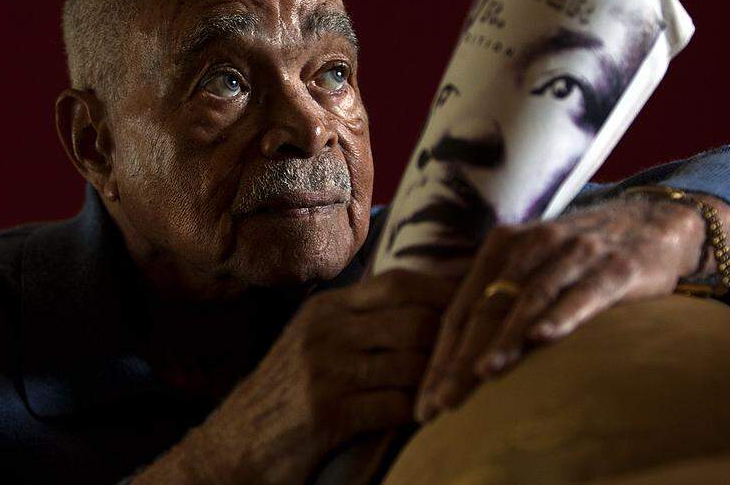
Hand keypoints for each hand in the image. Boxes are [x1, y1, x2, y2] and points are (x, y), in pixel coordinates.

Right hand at [135, 269, 455, 484]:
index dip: (449, 291)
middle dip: (459, 336)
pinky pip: (394, 404)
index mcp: (328, 308)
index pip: (402, 283)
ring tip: (473, 385)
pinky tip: (434, 417)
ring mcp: (324, 369)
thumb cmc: (289, 397)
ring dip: (445, 378)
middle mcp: (325, 329)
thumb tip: (430, 307)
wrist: (236, 445)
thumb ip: (363, 323)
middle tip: (492, 350)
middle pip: (415, 318)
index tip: (486, 302)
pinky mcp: (326, 412)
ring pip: (412, 360)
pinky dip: (421, 411)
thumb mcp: (317, 345)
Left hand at [414, 194, 729, 422]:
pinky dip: (561, 315)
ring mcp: (573, 254)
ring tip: (482, 373)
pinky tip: (543, 337)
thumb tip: (452, 361)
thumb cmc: (580, 258)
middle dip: (460, 359)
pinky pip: (583, 294)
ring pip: (528, 300)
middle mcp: (531, 246)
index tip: (424, 403)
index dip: (440, 356)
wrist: (653, 223)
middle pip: (486, 308)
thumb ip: (496, 301)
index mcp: (501, 248)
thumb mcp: (531, 268)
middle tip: (442, 402)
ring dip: (504, 339)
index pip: (461, 309)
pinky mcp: (615, 267)